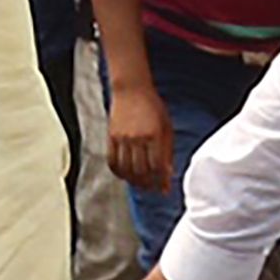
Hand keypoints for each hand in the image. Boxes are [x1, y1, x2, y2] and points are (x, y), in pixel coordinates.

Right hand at [105, 80, 173, 194]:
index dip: (161, 181)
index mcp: (154, 135)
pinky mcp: (111, 137)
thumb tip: (168, 172)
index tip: (164, 189)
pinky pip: (112, 161)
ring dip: (134, 181)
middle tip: (152, 189)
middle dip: (148, 184)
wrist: (131, 90)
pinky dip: (118, 172)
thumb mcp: (167, 126)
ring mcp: (122, 138)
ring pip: (126, 169)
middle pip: (141, 171)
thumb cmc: (153, 106)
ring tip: (140, 185)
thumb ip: (167, 150)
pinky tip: (125, 175)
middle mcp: (137, 138)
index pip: (157, 166)